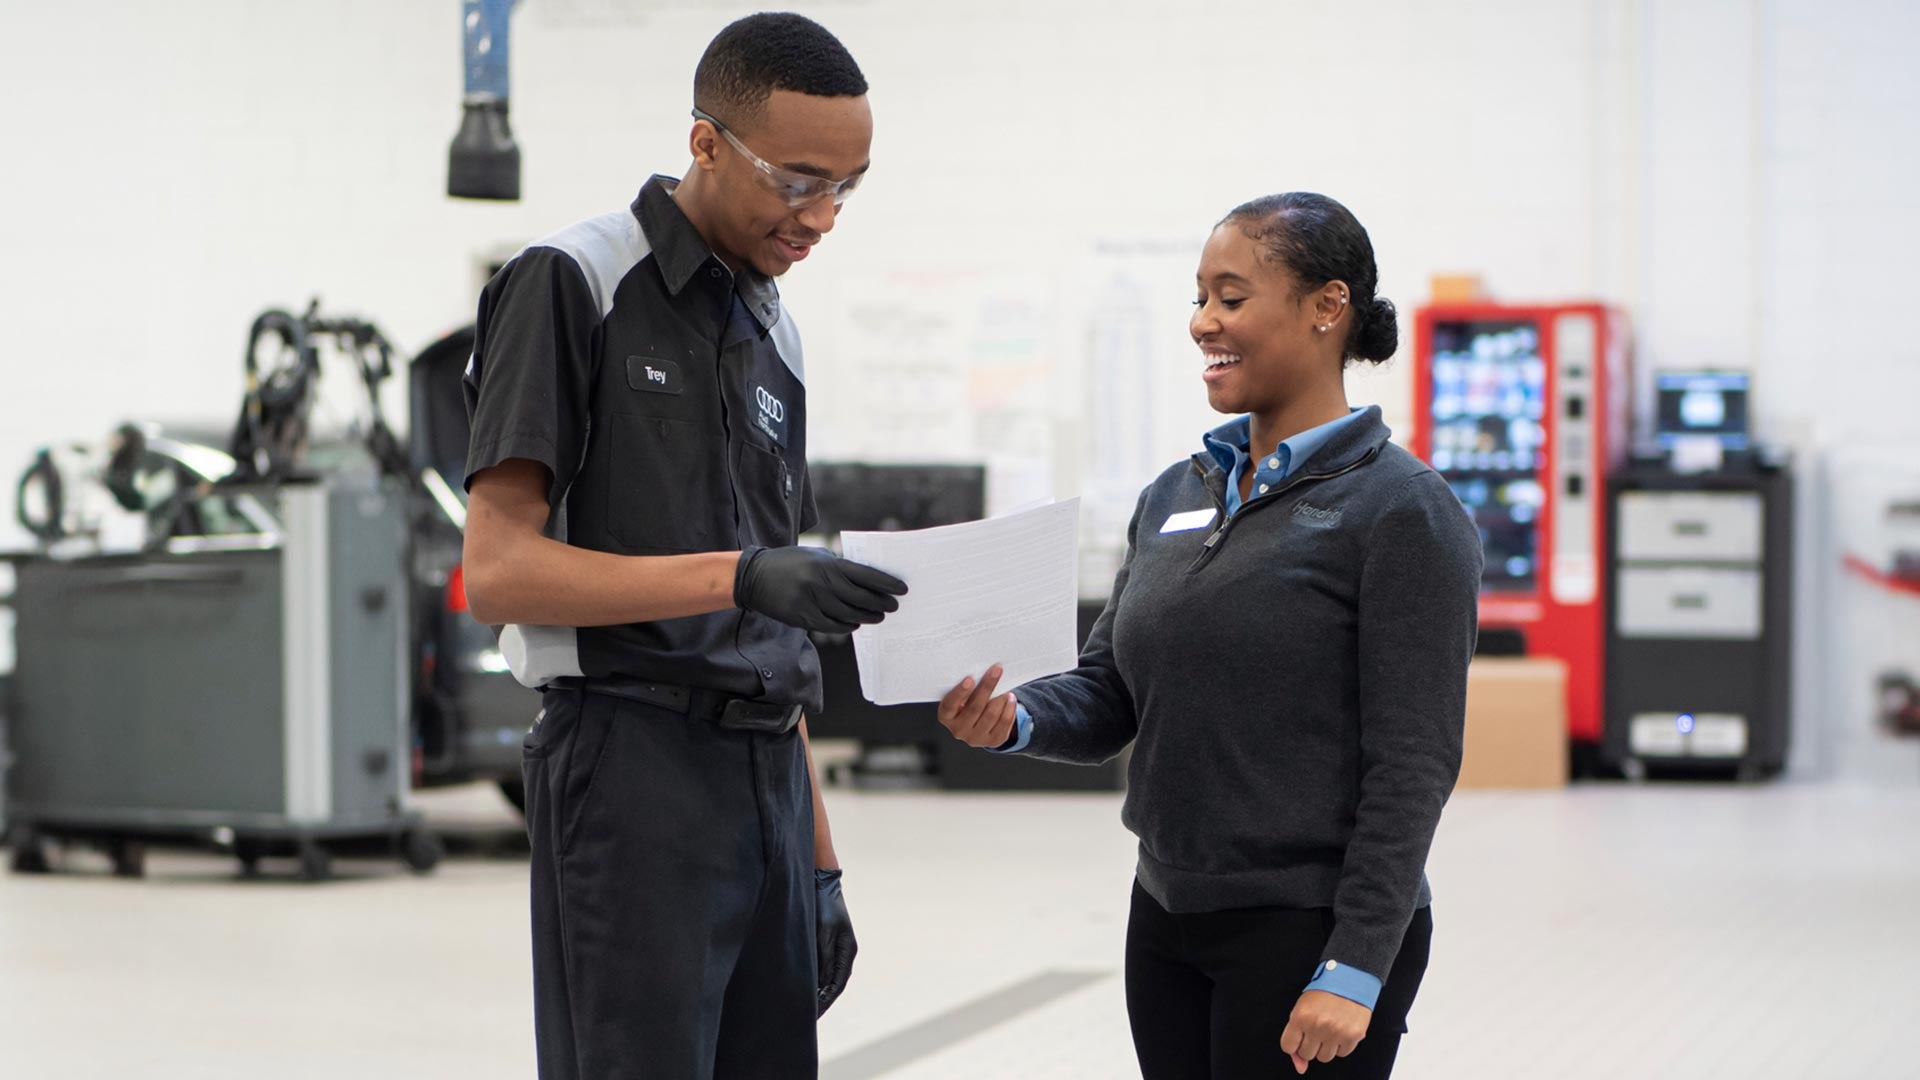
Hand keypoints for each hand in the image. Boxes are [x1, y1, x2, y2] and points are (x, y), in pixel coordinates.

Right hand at [735, 546, 906, 633]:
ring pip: (849, 615)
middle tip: (893, 606)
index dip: (887, 583)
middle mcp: (822, 584)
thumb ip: (839, 566)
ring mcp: (813, 602)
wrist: (754, 576)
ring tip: (878, 616)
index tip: (902, 589)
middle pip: (862, 598)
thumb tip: (868, 579)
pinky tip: (855, 623)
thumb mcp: (815, 556)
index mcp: (828, 565)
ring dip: (868, 617)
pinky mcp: (803, 618)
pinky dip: (847, 626)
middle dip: (881, 603)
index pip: (866, 575)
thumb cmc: (789, 562)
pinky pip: (833, 625)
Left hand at [814, 868, 855, 1016]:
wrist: (821, 883)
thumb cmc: (823, 906)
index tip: (814, 1013)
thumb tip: (821, 982)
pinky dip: (813, 979)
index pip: (837, 984)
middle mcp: (843, 953)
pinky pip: (820, 967)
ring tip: (803, 1007)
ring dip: (817, 991)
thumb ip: (823, 956)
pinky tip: (802, 986)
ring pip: (826, 977)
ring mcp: (835, 949)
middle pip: (833, 984)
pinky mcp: (825, 944)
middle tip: (807, 1017)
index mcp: (847, 951)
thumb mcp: (824, 932)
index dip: (826, 1000)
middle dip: (822, 1001)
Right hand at [936, 665, 1018, 748]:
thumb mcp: (962, 696)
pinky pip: (1004, 723)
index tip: (969, 679)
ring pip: (991, 715)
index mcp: (946, 716)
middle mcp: (958, 730)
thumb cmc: (968, 702)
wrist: (978, 721)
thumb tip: (983, 672)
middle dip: (987, 687)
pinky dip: (1009, 708)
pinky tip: (1010, 699)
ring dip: (1000, 698)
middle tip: (995, 671)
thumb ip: (968, 687)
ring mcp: (975, 738)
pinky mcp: (992, 741)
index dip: (960, 692)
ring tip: (1004, 688)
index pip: (950, 705)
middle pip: (975, 708)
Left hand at [1280, 990, 1370, 1072]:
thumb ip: (1297, 1036)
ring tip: (1329, 1029)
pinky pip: (1342, 1053)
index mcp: (1301, 1017)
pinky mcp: (1353, 1036)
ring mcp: (1336, 1032)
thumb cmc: (1324, 991)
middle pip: (1307, 1054)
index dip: (1293, 1044)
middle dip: (1310, 1044)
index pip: (1288, 1047)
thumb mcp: (1303, 1007)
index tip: (1299, 1038)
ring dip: (1326, 1047)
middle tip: (1316, 1030)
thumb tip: (1300, 1067)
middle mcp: (1317, 1026)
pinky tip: (1341, 1029)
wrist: (1350, 978)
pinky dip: (1341, 1045)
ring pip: (1324, 1057)